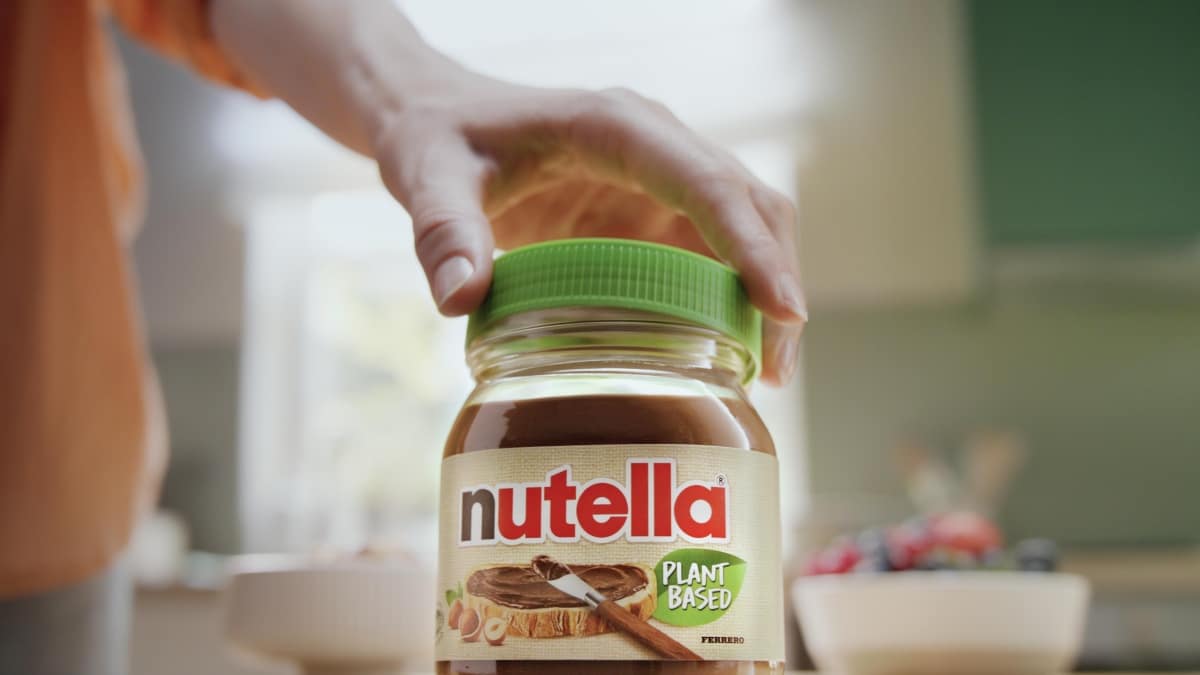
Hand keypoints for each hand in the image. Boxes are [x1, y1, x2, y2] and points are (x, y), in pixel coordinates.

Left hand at [370, 80, 806, 384]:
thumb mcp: (428, 177)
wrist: (440, 119)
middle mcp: (655, 144)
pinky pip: (712, 247)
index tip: (783, 310)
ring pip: (746, 226)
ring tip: (762, 373)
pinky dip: (730, 296)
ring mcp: (659, 177)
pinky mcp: (652, 207)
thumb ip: (443, 232)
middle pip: (750, 203)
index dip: (752, 246)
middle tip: (774, 368)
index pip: (707, 183)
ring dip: (762, 292)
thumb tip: (461, 300)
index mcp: (615, 127)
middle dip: (774, 279)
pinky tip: (724, 351)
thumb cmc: (439, 138)